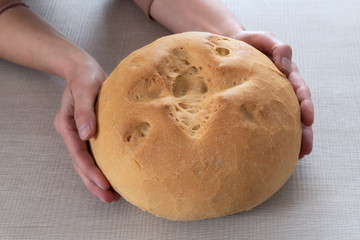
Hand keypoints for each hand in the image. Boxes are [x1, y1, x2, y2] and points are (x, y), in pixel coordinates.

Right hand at [54, 56, 120, 202]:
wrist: (84, 69)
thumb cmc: (84, 76)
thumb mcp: (85, 88)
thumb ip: (85, 110)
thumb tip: (86, 134)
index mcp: (67, 124)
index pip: (78, 153)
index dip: (90, 170)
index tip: (104, 184)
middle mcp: (73, 132)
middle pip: (81, 164)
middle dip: (93, 183)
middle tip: (109, 199)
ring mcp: (80, 134)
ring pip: (87, 162)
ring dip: (97, 179)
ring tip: (111, 196)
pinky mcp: (91, 132)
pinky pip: (95, 153)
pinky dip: (103, 166)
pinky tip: (114, 175)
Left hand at [234, 31, 313, 158]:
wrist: (226, 48)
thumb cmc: (246, 43)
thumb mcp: (262, 38)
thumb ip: (277, 47)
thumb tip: (286, 65)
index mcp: (286, 75)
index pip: (300, 91)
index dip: (305, 105)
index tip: (308, 120)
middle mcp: (280, 89)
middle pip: (297, 112)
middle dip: (304, 131)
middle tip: (306, 148)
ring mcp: (269, 99)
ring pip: (284, 120)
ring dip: (292, 138)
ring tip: (296, 155)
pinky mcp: (255, 104)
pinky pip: (265, 121)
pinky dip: (272, 135)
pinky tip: (272, 149)